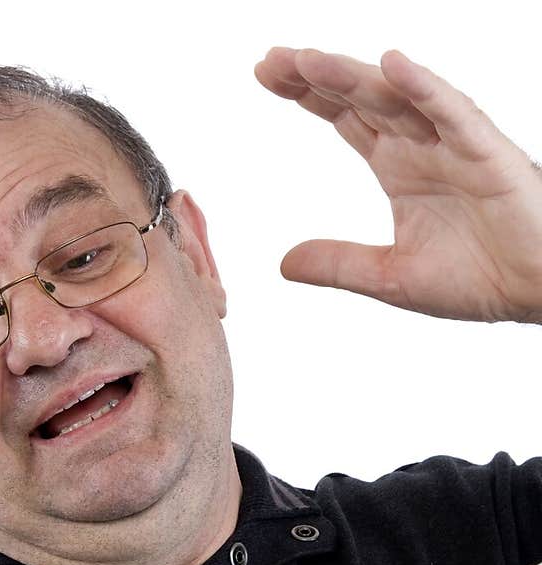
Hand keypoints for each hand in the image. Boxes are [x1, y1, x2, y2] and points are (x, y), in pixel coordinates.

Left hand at [254, 47, 541, 323]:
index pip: (344, 117)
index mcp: (398, 167)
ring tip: (310, 60)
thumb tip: (284, 263)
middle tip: (272, 59)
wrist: (535, 289)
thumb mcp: (390, 277)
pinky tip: (393, 66)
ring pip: (397, 97)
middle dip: (315, 76)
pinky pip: (452, 111)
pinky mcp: (486, 151)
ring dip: (353, 77)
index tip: (265, 74)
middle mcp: (421, 145)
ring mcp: (453, 142)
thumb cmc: (479, 278)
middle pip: (360, 97)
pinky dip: (423, 88)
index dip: (306, 94)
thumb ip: (339, 264)